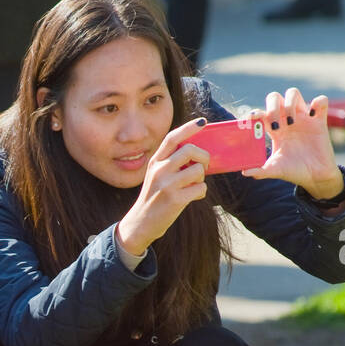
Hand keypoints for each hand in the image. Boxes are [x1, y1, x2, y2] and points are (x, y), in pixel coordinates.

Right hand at [116, 117, 211, 256]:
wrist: (141, 223)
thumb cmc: (154, 197)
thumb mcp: (156, 175)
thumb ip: (170, 162)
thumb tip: (197, 153)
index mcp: (155, 161)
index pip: (172, 137)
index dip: (189, 128)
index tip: (203, 122)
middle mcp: (160, 170)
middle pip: (190, 150)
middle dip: (203, 157)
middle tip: (203, 166)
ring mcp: (167, 184)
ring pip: (198, 170)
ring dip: (201, 178)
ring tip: (193, 186)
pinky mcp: (175, 199)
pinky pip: (200, 188)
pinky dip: (201, 192)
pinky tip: (192, 197)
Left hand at [242, 88, 344, 198]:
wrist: (314, 176)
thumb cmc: (293, 170)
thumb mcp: (275, 170)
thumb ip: (260, 170)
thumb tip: (244, 172)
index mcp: (274, 129)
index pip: (261, 113)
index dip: (255, 113)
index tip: (252, 120)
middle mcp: (286, 120)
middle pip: (275, 98)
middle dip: (272, 107)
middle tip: (275, 125)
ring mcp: (303, 118)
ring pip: (293, 93)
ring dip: (289, 104)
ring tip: (291, 123)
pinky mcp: (319, 121)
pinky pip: (321, 101)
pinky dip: (318, 102)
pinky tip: (313, 115)